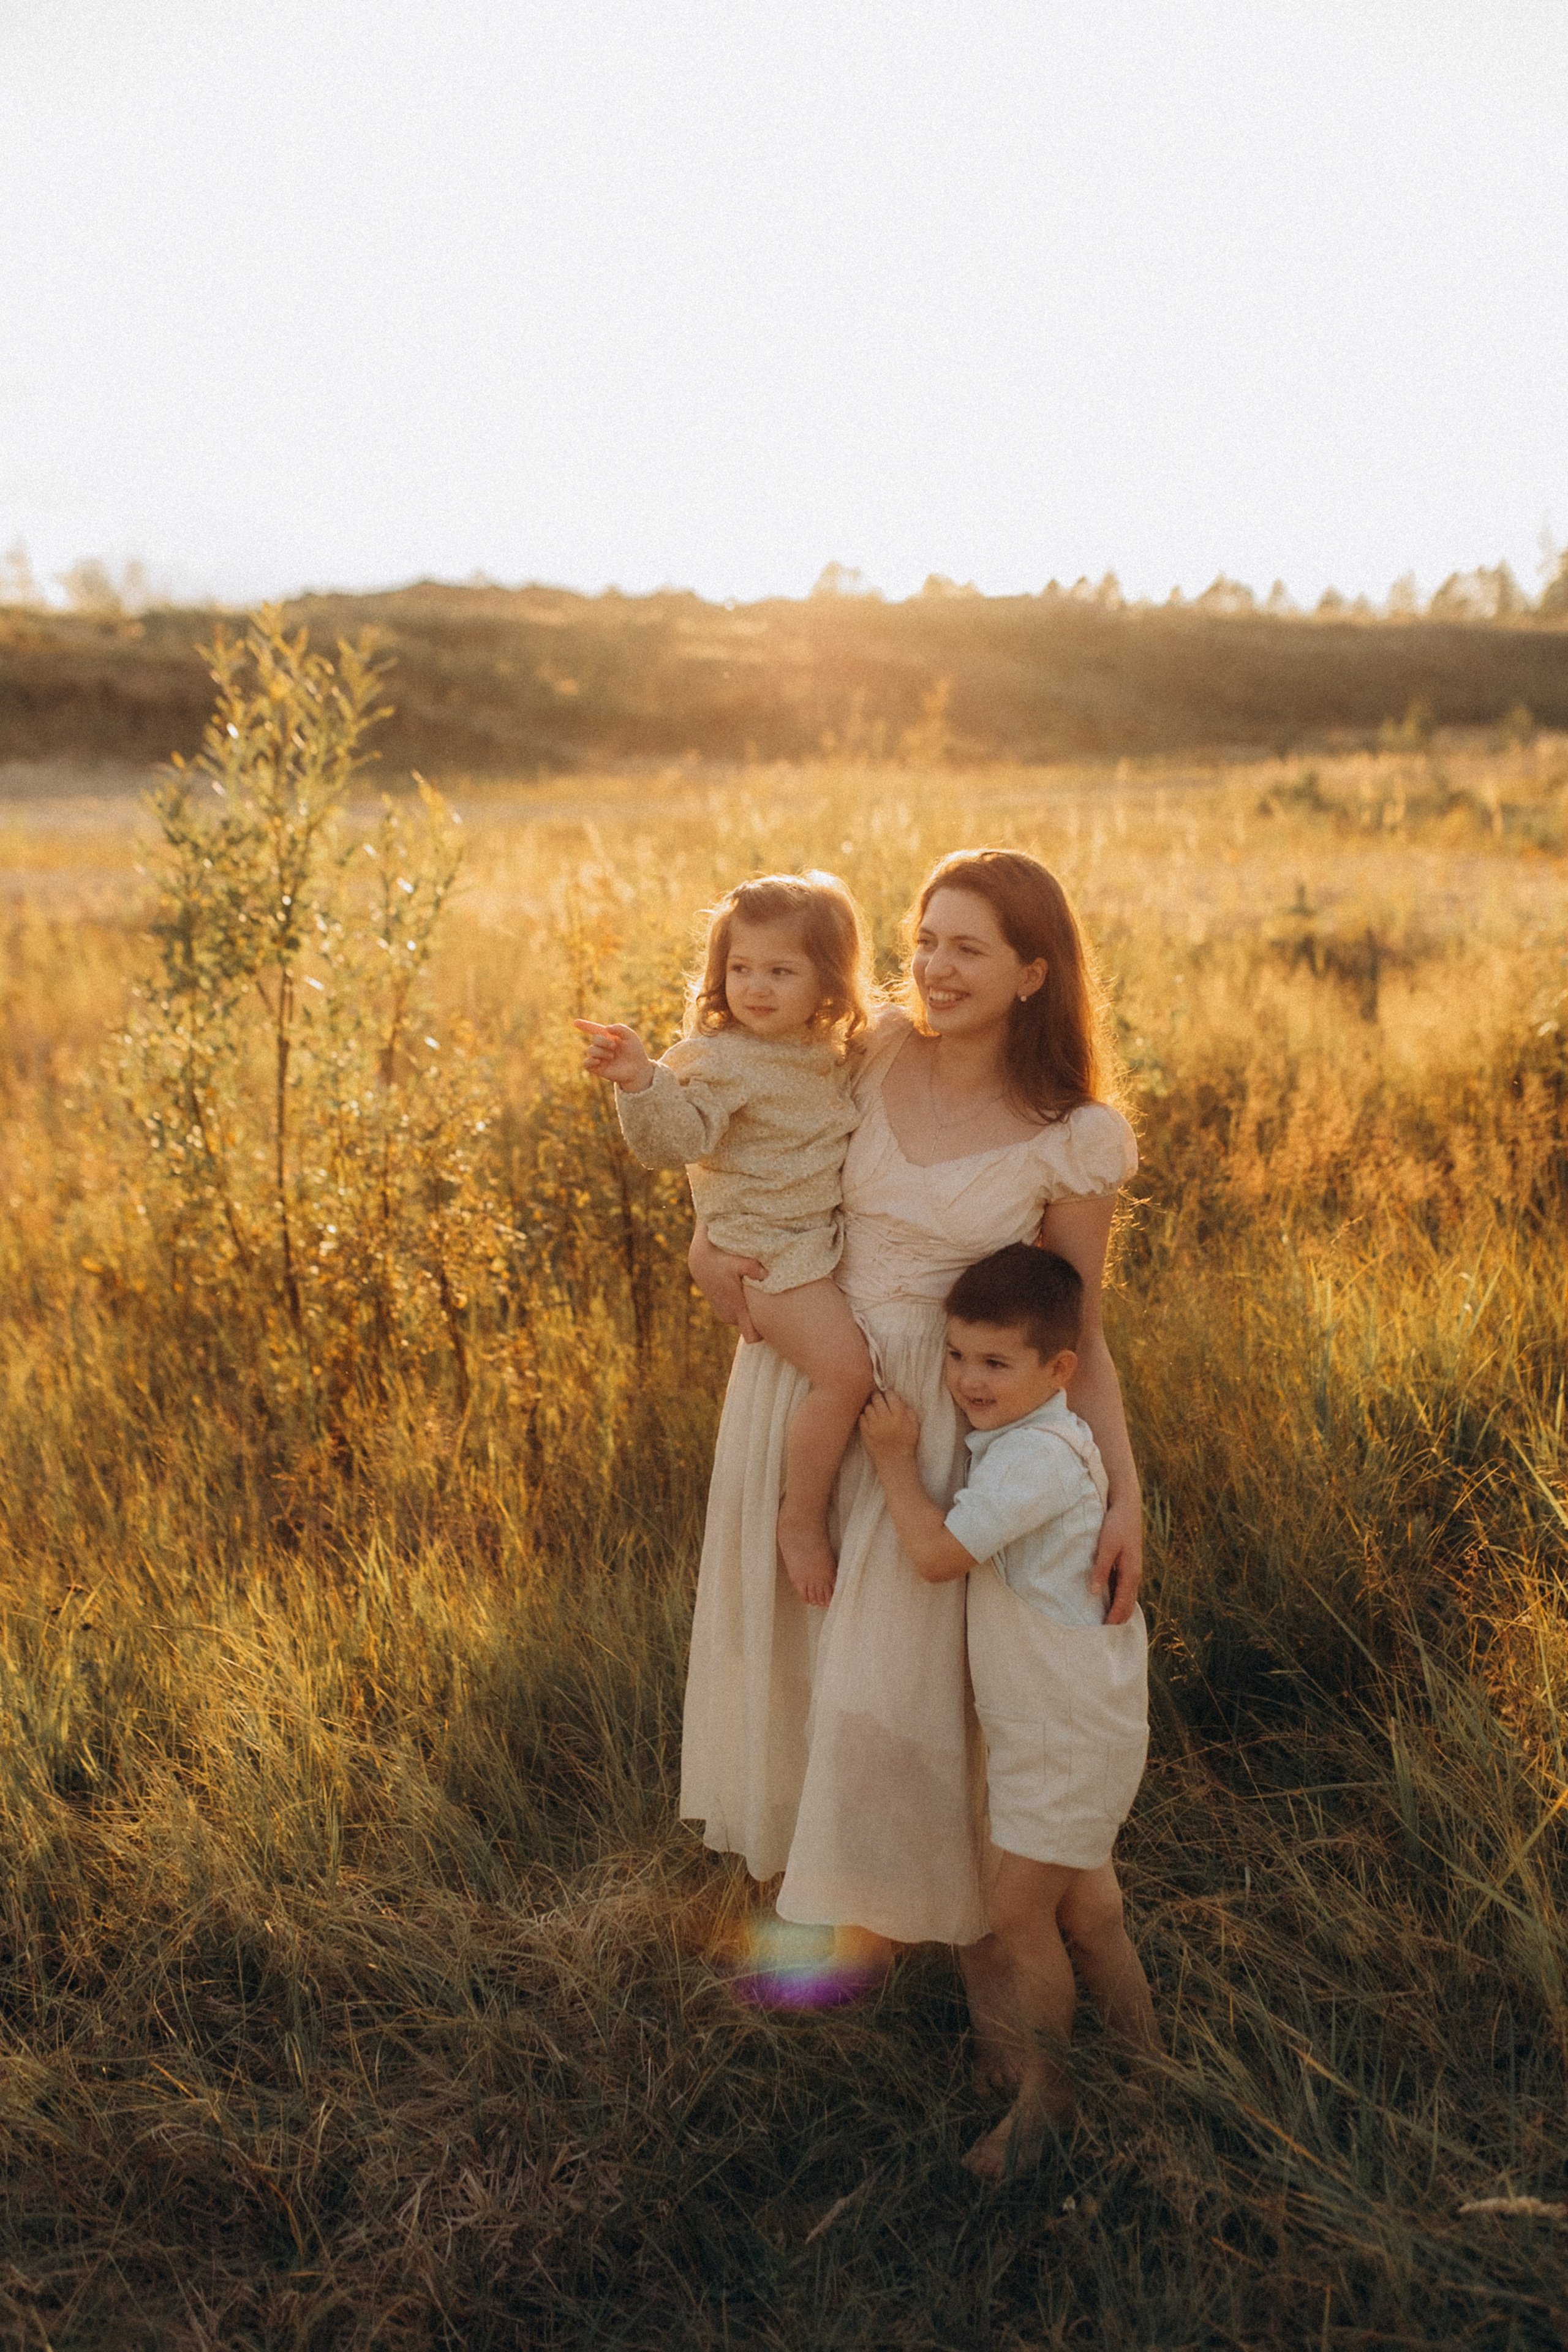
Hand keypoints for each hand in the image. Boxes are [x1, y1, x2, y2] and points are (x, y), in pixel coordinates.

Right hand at [574, 1019, 654, 1092]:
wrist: (638, 1069)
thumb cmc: (635, 1051)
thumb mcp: (631, 1036)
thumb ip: (620, 1028)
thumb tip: (606, 1028)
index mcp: (607, 1036)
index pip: (593, 1029)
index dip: (584, 1025)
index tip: (575, 1022)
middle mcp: (601, 1046)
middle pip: (595, 1039)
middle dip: (604, 1041)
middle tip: (614, 1047)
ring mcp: (598, 1057)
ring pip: (591, 1050)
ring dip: (602, 1051)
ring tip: (612, 1056)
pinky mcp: (597, 1068)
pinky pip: (586, 1063)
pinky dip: (590, 1061)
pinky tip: (599, 1061)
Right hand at [688, 1226, 766, 1343]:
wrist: (702, 1262)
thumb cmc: (723, 1261)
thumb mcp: (739, 1261)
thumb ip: (753, 1268)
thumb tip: (765, 1274)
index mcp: (737, 1309)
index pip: (753, 1336)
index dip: (763, 1332)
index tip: (772, 1320)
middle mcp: (730, 1316)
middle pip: (753, 1326)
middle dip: (759, 1316)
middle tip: (766, 1298)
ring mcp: (724, 1315)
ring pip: (744, 1320)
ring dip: (750, 1311)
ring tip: (753, 1293)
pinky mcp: (721, 1312)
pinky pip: (737, 1316)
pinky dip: (741, 1308)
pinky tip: (743, 1293)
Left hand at [859, 1389, 920, 1461]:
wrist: (894, 1461)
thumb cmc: (906, 1443)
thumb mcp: (914, 1426)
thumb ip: (908, 1410)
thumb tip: (899, 1398)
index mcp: (899, 1417)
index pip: (890, 1396)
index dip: (889, 1393)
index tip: (888, 1394)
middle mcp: (885, 1419)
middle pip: (877, 1398)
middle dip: (878, 1396)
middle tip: (879, 1397)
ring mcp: (873, 1426)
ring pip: (868, 1407)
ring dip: (871, 1406)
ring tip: (875, 1410)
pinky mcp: (865, 1432)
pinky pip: (861, 1417)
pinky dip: (865, 1416)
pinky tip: (870, 1419)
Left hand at [1091, 1493, 1142, 1624]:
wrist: (1126, 1504)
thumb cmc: (1115, 1524)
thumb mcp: (1105, 1546)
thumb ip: (1100, 1569)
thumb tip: (1095, 1593)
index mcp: (1131, 1572)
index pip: (1123, 1603)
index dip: (1114, 1618)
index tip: (1104, 1632)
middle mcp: (1134, 1573)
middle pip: (1128, 1603)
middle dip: (1119, 1619)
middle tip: (1106, 1635)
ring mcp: (1132, 1568)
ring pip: (1127, 1596)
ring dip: (1119, 1609)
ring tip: (1108, 1623)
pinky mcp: (1128, 1562)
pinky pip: (1124, 1586)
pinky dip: (1119, 1598)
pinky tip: (1109, 1601)